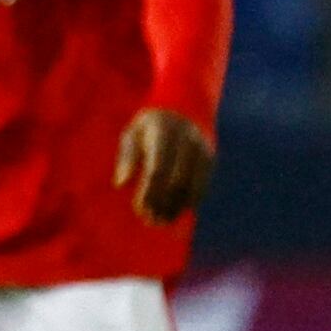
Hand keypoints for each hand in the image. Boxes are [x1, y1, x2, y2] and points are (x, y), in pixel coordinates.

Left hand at [113, 108, 213, 224]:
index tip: (139, 209)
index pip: (158, 168)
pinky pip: (202, 185)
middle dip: (163, 203)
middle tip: (150, 220)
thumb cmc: (149, 126)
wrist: (184, 109)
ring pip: (192, 186)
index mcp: (164, 133)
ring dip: (177, 207)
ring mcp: (202, 151)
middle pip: (176, 181)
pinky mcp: (210, 160)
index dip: (149, 192)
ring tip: (161, 222)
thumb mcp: (132, 133)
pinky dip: (190, 202)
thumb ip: (127, 156)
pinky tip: (176, 213)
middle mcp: (187, 142)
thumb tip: (121, 183)